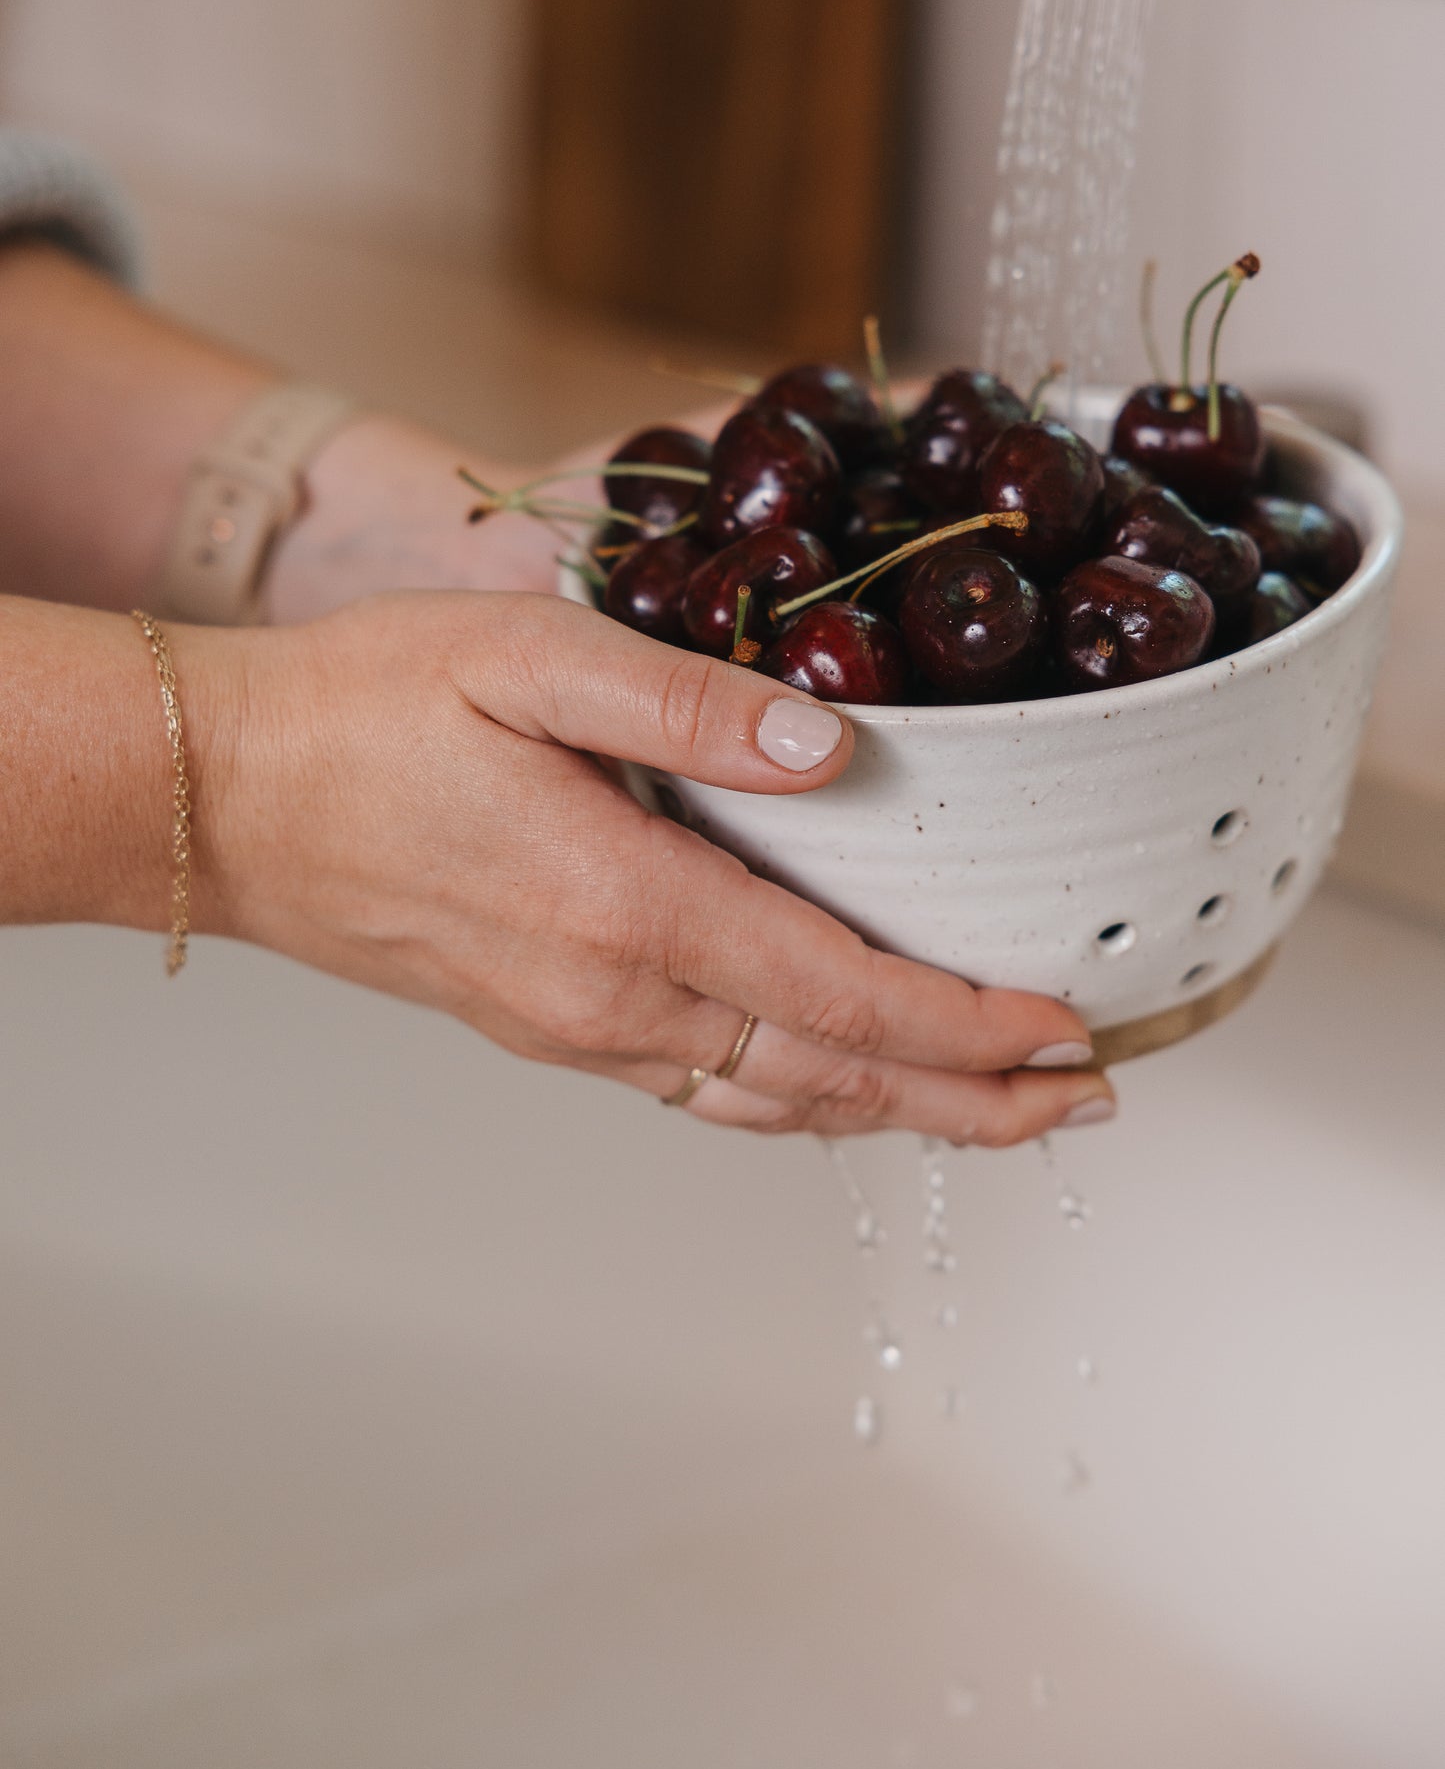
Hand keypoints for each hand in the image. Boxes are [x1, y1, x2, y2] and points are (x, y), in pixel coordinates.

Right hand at [192, 591, 1112, 1141]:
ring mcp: (576, 1029)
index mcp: (626, 908)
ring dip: (897, 1113)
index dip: (966, 1024)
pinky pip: (705, 1090)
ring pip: (772, 1101)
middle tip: (1084, 1094)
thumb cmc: (363, 711)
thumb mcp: (525, 655)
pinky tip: (840, 1088)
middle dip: (971, 1096)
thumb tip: (830, 745)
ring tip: (998, 1111)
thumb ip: (687, 702)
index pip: (841, 996)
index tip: (1063, 1026)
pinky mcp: (547, 1026)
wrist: (226, 799)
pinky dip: (801, 1100)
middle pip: (830, 1078)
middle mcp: (612, 999)